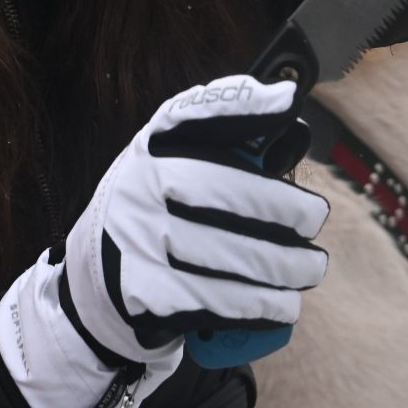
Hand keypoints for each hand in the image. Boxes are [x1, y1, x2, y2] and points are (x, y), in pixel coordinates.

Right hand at [0, 75, 327, 407]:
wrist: (94, 289)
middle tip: (314, 219)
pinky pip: (221, 303)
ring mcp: (138, 243)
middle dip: (285, 209)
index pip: (190, 113)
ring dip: (286, 266)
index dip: (240, 104)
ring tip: (310, 267)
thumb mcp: (171, 169)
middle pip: (225, 191)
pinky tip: (284, 303)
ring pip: (232, 255)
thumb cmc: (157, 216)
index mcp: (148, 149)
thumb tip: (289, 109)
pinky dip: (263, 306)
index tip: (287, 102)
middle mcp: (137, 188)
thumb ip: (226, 142)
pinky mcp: (146, 298)